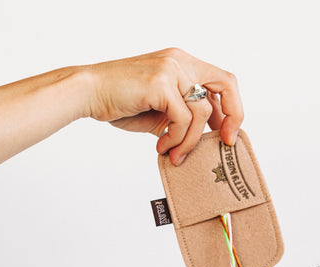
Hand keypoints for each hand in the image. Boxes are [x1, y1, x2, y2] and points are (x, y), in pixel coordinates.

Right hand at [85, 48, 242, 164]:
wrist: (87, 92)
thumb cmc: (119, 101)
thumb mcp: (160, 111)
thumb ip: (183, 119)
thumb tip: (204, 140)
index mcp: (182, 62)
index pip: (222, 80)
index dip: (232, 107)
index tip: (228, 132)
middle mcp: (180, 60)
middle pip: (225, 85)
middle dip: (231, 117)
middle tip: (224, 142)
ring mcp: (171, 69)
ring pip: (202, 112)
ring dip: (190, 140)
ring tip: (174, 153)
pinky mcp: (161, 83)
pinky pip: (183, 119)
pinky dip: (176, 139)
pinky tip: (163, 146)